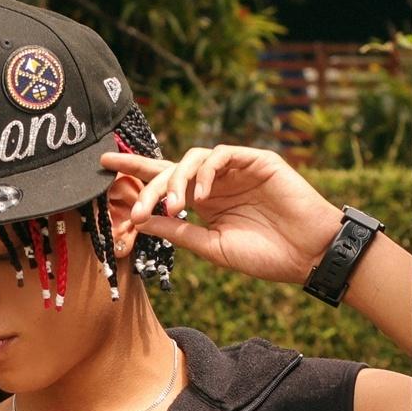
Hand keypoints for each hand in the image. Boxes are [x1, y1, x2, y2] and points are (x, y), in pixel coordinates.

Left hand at [102, 145, 345, 287]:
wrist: (309, 256)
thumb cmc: (266, 256)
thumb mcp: (212, 247)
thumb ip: (179, 231)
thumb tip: (141, 219)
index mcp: (205, 202)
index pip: (164, 181)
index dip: (135, 171)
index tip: (102, 165)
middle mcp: (217, 182)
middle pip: (172, 169)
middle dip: (148, 183)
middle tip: (136, 208)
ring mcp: (237, 169)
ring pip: (193, 158)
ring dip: (177, 181)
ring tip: (175, 207)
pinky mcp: (257, 160)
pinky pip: (221, 155)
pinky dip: (205, 172)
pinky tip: (200, 195)